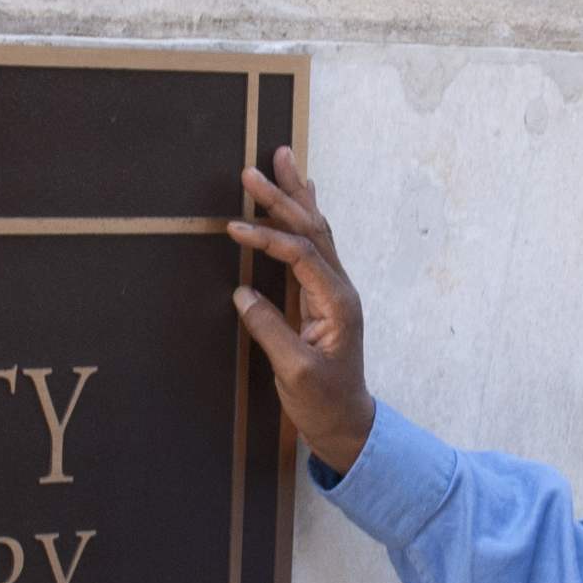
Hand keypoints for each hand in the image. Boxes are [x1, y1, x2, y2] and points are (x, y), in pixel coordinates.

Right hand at [228, 148, 376, 477]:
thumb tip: (242, 294)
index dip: (268, 237)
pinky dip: (303, 216)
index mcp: (337, 304)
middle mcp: (340, 289)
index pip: (301, 255)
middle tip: (255, 168)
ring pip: (316, 231)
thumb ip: (271, 331)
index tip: (234, 226)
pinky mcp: (323, 297)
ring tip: (282, 158)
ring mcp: (334, 290)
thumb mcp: (294, 373)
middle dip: (284, 196)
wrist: (348, 424)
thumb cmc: (323, 403)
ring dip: (296, 196)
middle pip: (313, 230)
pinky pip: (314, 246)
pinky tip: (301, 195)